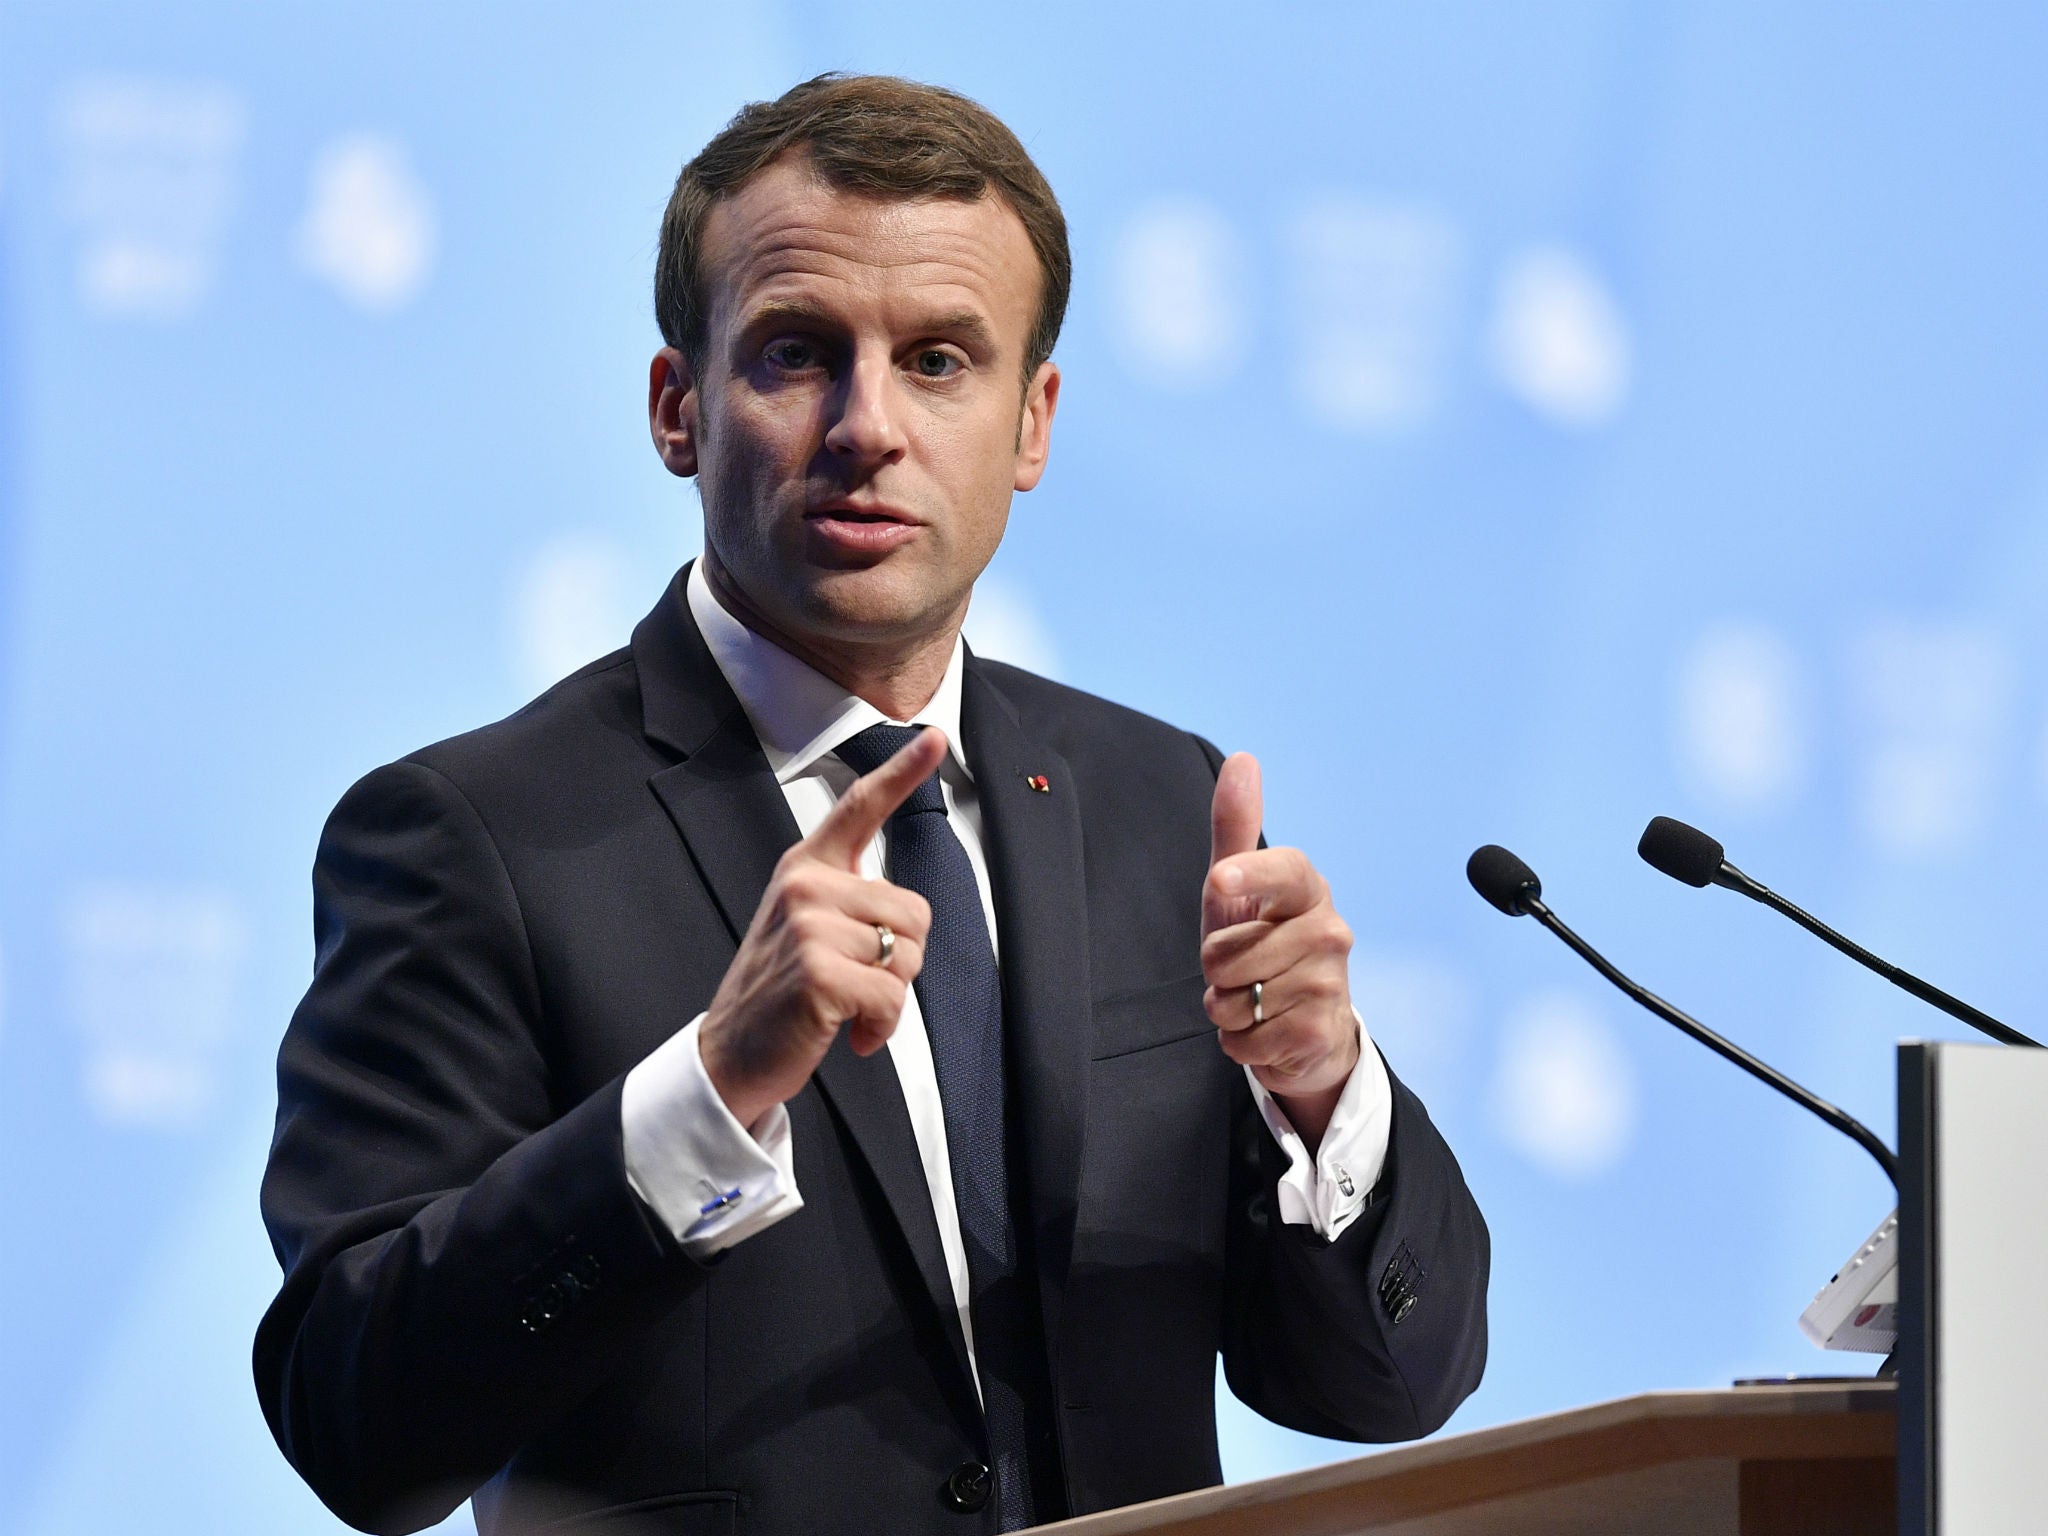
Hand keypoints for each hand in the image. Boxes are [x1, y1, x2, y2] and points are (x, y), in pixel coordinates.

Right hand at [698, 729, 941, 1129]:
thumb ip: (850, 902)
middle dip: (901, 959)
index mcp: (805, 866)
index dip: (903, 771)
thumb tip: (908, 918)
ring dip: (890, 996)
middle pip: (914, 911)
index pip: (859, 807)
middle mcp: (805, 886)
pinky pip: (892, 996)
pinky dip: (882, 1027)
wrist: (730, 1054)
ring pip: (907, 955)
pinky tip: (853, 1037)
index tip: (934, 737)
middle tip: (857, 982)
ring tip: (848, 1007)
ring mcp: (809, 927)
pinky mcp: (818, 974)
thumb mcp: (806, 927)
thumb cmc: (780, 991)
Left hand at [1201, 753, 1359, 1145]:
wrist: (1306, 1028)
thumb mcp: (1238, 890)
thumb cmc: (1263, 946)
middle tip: (1243, 969)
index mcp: (1308, 889)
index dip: (1248, 875)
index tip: (1219, 879)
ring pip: (1232, 998)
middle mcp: (1330, 931)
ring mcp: (1330, 983)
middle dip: (1216, 970)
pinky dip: (1239, 1041)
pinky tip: (1266, 1030)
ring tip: (1256, 999)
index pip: (1282, 872)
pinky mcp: (1320, 1031)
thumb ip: (1236, 827)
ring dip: (1227, 1008)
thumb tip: (1243, 759)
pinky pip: (1243, 1038)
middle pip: (1226, 953)